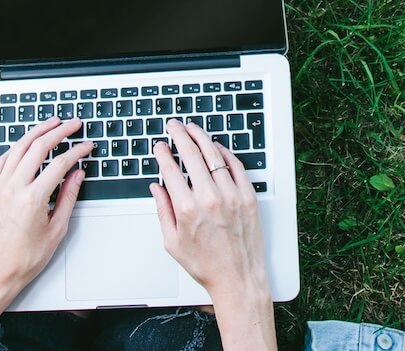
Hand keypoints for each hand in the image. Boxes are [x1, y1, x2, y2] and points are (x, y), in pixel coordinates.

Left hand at [0, 117, 92, 289]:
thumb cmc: (26, 256)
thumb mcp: (57, 228)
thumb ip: (68, 196)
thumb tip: (77, 174)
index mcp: (32, 199)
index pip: (59, 164)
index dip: (76, 151)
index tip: (86, 146)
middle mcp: (13, 189)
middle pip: (38, 148)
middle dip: (58, 132)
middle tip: (72, 125)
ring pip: (18, 148)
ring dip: (36, 132)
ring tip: (51, 124)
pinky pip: (2, 160)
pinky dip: (16, 148)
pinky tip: (25, 143)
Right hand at [150, 119, 268, 299]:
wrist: (238, 278)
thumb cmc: (206, 265)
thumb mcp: (172, 242)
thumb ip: (162, 211)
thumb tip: (156, 188)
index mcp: (187, 209)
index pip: (170, 170)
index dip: (163, 153)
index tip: (159, 145)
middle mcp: (209, 198)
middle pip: (191, 155)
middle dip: (179, 135)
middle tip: (173, 126)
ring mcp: (231, 195)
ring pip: (214, 156)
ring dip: (201, 138)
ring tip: (192, 128)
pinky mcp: (248, 197)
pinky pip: (236, 166)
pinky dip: (225, 153)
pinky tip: (216, 147)